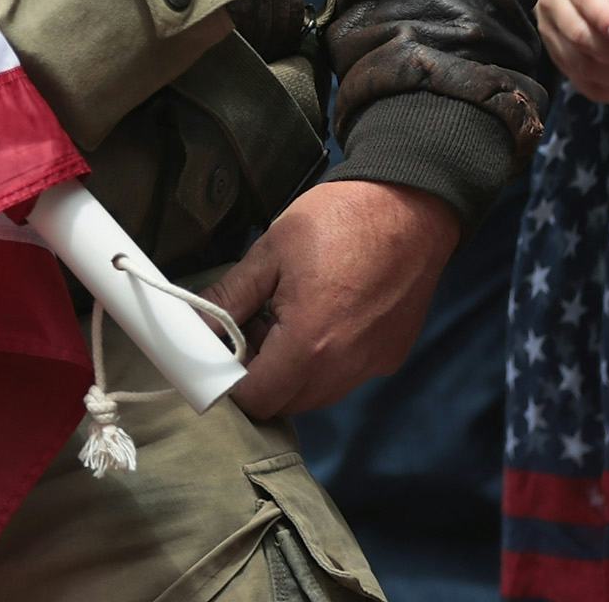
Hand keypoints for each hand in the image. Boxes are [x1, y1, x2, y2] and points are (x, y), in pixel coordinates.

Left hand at [207, 179, 460, 417]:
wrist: (411, 204)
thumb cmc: (337, 220)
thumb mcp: (271, 251)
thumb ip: (230, 297)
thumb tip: (197, 329)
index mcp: (308, 344)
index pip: (256, 400)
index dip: (230, 384)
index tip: (223, 355)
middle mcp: (343, 369)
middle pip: (287, 404)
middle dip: (262, 378)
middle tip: (255, 331)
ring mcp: (371, 366)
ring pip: (318, 395)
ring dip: (294, 374)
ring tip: (290, 321)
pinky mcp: (390, 357)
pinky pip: (347, 378)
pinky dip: (328, 364)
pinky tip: (327, 319)